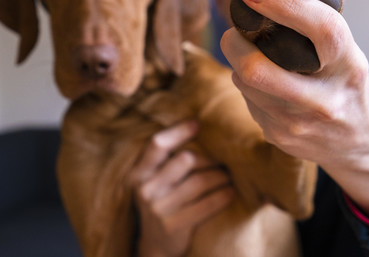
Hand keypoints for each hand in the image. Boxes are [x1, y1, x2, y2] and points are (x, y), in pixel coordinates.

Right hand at [131, 121, 234, 256]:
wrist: (155, 247)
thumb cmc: (160, 204)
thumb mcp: (152, 183)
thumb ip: (165, 162)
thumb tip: (197, 127)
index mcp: (138, 175)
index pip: (157, 145)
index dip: (178, 131)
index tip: (198, 123)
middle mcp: (146, 190)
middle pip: (186, 160)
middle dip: (210, 157)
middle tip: (224, 158)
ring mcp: (158, 209)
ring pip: (199, 181)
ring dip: (220, 175)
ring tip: (230, 174)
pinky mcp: (174, 227)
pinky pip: (206, 205)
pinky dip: (222, 196)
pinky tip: (231, 192)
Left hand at [220, 0, 368, 220]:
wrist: (360, 142)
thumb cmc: (345, 82)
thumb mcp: (348, 49)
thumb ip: (322, 12)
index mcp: (349, 64)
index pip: (320, 28)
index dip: (282, 3)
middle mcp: (326, 98)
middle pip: (260, 69)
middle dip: (235, 43)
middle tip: (234, 28)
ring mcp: (302, 123)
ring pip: (247, 84)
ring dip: (239, 62)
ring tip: (248, 51)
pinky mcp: (282, 137)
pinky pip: (248, 102)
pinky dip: (247, 85)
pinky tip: (261, 81)